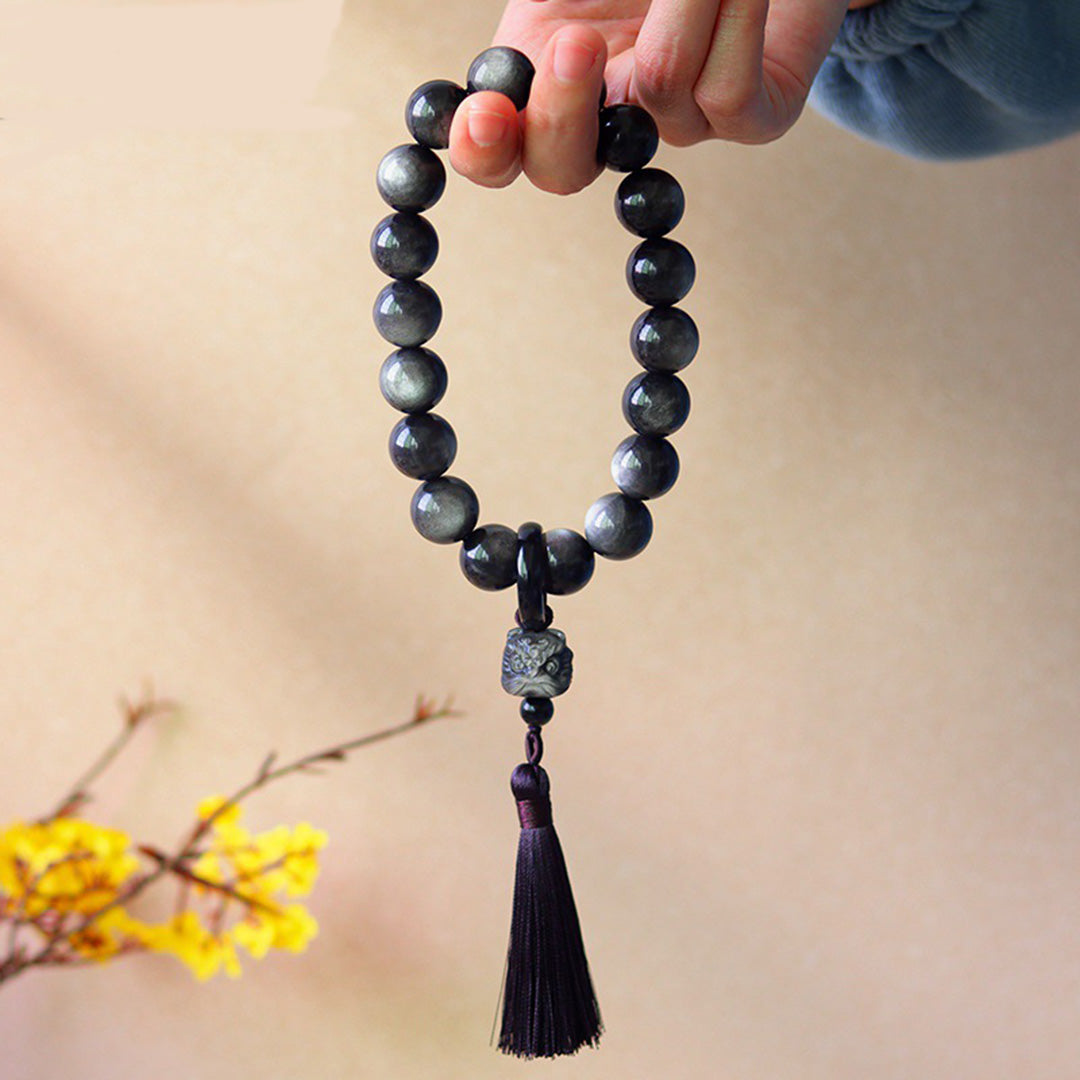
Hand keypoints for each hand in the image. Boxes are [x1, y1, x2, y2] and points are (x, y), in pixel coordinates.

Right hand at [449, 0, 861, 193]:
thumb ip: (547, 4)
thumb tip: (540, 41)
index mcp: (553, 79)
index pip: (499, 151)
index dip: (482, 150)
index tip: (485, 116)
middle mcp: (613, 117)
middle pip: (561, 168)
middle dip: (561, 110)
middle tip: (577, 42)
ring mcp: (682, 125)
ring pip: (658, 92)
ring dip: (678, 5)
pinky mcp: (756, 118)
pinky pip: (728, 91)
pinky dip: (733, 20)